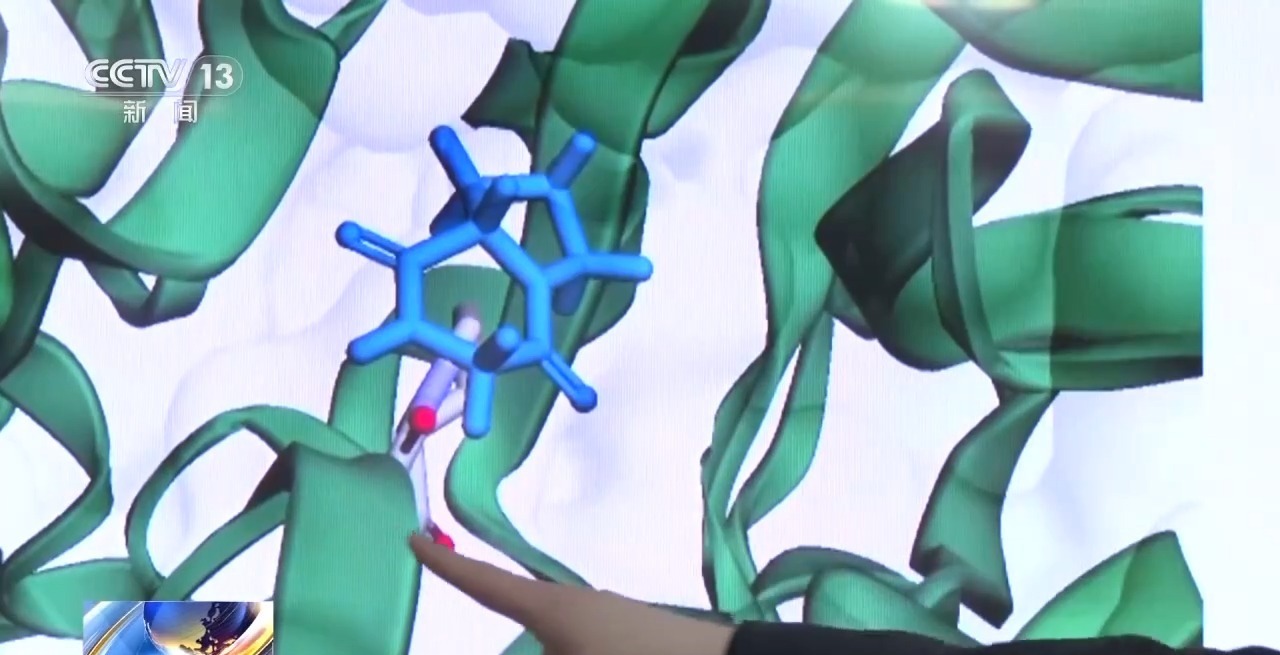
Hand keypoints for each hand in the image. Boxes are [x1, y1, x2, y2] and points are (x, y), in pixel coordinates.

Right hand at [409, 533, 735, 654]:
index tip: (413, 536)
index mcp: (552, 609)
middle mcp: (577, 604)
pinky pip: (589, 647)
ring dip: (558, 650)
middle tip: (516, 624)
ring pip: (561, 642)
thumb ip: (529, 650)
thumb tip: (508, 640)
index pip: (484, 582)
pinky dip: (583, 654)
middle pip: (527, 624)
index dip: (446, 565)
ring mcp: (609, 617)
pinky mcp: (635, 634)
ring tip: (576, 651)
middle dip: (526, 644)